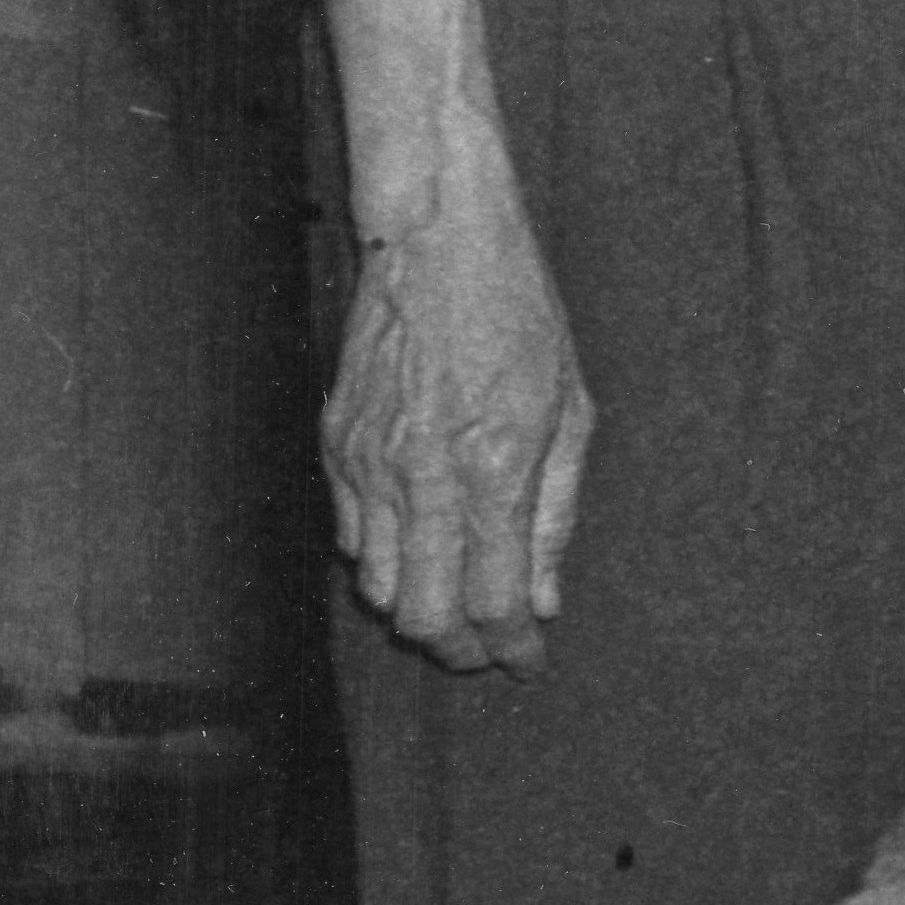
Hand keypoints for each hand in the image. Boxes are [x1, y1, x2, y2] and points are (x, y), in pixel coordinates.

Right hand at [325, 196, 590, 670]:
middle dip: (460, 646)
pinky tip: (420, 548)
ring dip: (419, 608)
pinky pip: (351, 537)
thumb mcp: (570, 413)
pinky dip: (386, 561)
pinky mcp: (334, 446)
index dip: (512, 646)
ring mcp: (366, 464)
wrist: (435, 245)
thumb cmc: (518, 319)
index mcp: (493, 470)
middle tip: (490, 646)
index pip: (494, 600)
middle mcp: (421, 478)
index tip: (529, 659)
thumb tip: (546, 598)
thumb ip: (555, 513)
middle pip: (423, 615)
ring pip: (377, 586)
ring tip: (458, 603)